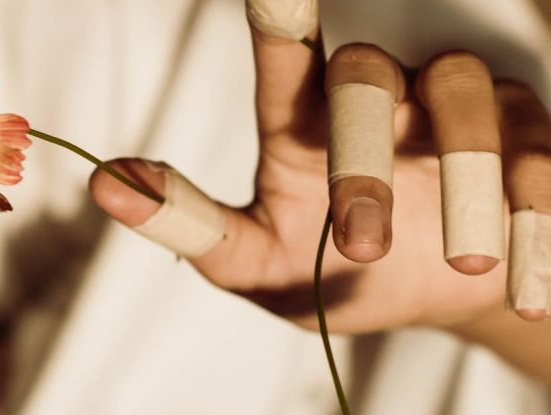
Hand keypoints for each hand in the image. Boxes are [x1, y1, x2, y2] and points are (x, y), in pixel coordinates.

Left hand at [88, 5, 550, 333]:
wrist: (430, 300)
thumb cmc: (330, 275)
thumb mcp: (257, 263)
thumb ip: (190, 226)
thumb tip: (105, 182)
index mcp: (306, 121)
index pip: (288, 54)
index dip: (279, 15)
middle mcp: (380, 100)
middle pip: (369, 75)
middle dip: (365, 157)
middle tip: (362, 243)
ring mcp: (457, 114)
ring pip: (468, 98)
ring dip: (464, 184)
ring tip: (463, 264)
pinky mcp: (528, 148)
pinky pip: (540, 159)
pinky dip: (537, 215)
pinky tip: (523, 280)